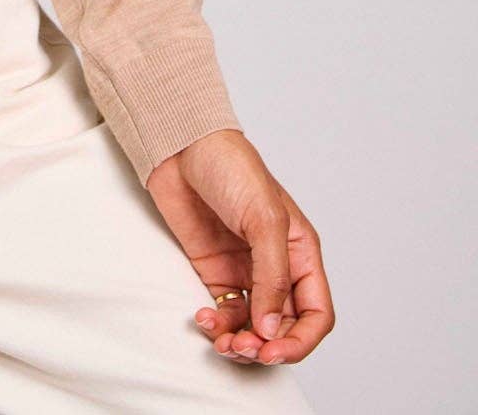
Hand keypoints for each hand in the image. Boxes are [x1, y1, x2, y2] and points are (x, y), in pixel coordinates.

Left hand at [145, 128, 333, 366]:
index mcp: (300, 252)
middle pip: (283, 327)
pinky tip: (204, 320)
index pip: (316, 313)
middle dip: (266, 347)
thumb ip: (271, 276)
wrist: (181, 147)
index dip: (300, 340)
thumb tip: (270, 327)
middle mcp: (277, 266)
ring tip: (222, 342)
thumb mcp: (264, 218)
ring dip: (240, 343)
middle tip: (243, 349)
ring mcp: (245, 270)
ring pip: (253, 326)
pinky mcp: (215, 271)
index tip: (273, 351)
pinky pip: (224, 312)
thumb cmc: (231, 167)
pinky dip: (217, 326)